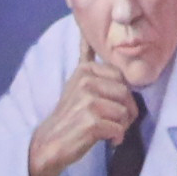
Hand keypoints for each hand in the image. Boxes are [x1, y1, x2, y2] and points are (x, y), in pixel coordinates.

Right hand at [22, 54, 143, 175]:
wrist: (49, 143)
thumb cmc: (69, 115)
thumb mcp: (76, 82)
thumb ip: (86, 59)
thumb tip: (85, 32)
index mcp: (85, 70)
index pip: (122, 77)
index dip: (123, 95)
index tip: (111, 106)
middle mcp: (86, 82)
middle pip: (126, 94)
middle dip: (127, 111)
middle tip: (115, 122)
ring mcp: (88, 101)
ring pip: (125, 112)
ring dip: (122, 126)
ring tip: (109, 131)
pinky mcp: (91, 121)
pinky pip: (119, 128)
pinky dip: (117, 138)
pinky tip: (108, 140)